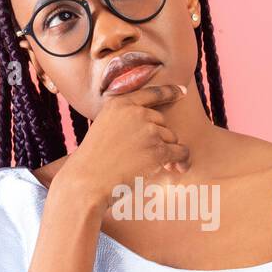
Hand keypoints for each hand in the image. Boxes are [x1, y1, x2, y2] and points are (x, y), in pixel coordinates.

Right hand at [58, 84, 190, 210]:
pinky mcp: (158, 150)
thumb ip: (124, 120)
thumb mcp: (102, 127)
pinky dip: (182, 161)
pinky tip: (177, 168)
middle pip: (162, 123)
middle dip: (158, 139)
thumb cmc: (92, 160)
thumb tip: (154, 128)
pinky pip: (181, 152)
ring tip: (152, 166)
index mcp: (120, 104)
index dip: (170, 91)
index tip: (183, 91)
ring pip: (171, 138)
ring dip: (167, 152)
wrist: (88, 180)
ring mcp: (148, 131)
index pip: (151, 93)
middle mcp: (136, 113)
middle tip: (146, 156)